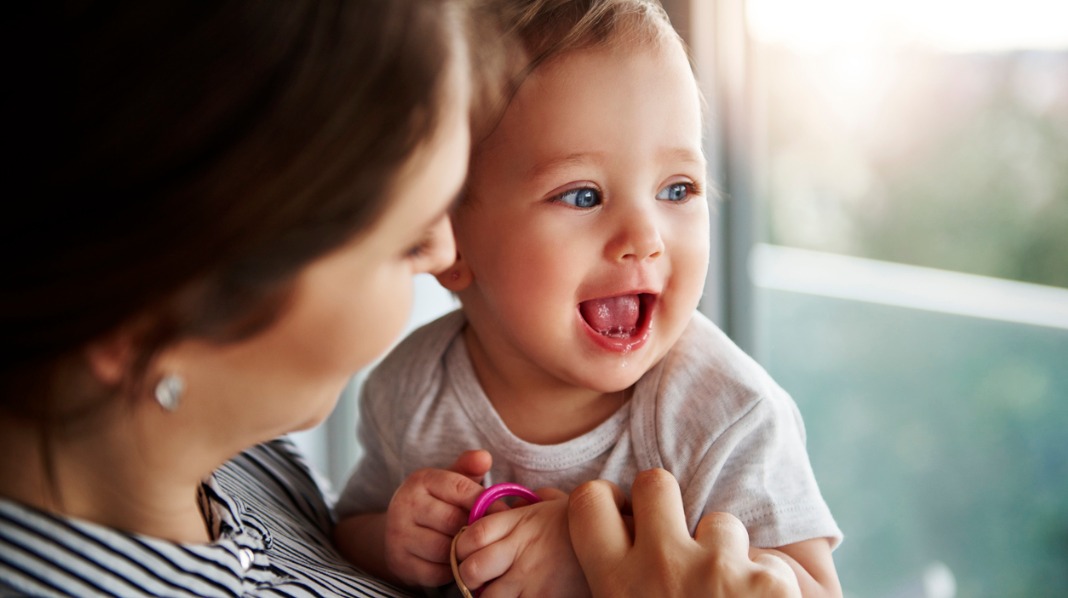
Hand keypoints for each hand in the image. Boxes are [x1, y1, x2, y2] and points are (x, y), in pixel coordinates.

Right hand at [383, 450, 491, 586]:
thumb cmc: (437, 503)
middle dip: (474, 528)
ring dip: (462, 550)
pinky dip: (451, 570)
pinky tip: (456, 561)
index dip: (484, 502)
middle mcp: (404, 505)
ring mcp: (399, 535)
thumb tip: (485, 457)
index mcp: (420, 480)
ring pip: (444, 548)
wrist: (400, 531)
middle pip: (453, 521)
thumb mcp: (451, 481)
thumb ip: (469, 468)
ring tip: (473, 547)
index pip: (459, 488)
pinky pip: (436, 571)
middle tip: (490, 535)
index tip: (503, 512)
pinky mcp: (400, 562)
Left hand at [454, 488, 589, 596]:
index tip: (469, 553)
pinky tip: (521, 597)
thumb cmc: (585, 523)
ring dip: (489, 597)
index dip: (461, 548)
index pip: (470, 536)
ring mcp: (532, 578)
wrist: (622, 540)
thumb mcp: (554, 504)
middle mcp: (521, 549)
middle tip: (480, 579)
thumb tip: (501, 505)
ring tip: (502, 592)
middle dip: (469, 578)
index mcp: (520, 521)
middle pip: (470, 570)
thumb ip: (524, 503)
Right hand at [568, 468, 800, 597]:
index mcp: (615, 585)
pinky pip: (770, 563)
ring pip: (721, 522)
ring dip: (726, 554)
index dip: (605, 504)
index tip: (621, 521)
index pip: (589, 502)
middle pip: (656, 483)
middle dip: (667, 505)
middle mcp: (660, 568)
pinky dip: (767, 587)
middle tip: (678, 544)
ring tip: (727, 597)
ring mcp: (716, 571)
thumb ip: (605, 574)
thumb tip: (546, 505)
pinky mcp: (769, 582)